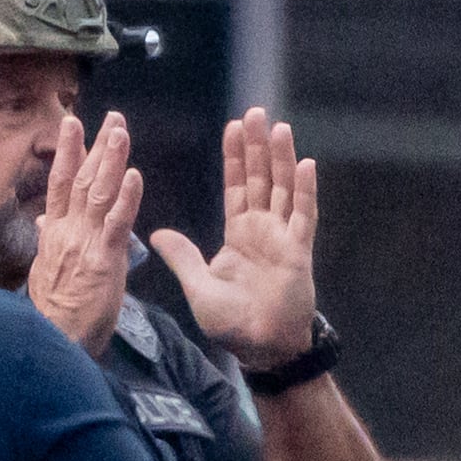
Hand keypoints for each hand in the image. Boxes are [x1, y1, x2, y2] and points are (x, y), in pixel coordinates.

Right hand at [26, 110, 139, 352]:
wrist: (54, 341)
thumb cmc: (54, 312)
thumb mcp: (45, 270)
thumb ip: (49, 239)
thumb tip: (44, 218)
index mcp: (54, 233)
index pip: (60, 184)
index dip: (67, 152)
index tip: (74, 125)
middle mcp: (67, 231)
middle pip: (80, 179)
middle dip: (96, 145)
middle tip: (112, 117)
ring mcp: (85, 243)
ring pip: (98, 193)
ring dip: (110, 160)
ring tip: (120, 131)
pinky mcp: (104, 260)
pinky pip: (116, 223)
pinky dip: (126, 197)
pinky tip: (133, 175)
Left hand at [148, 108, 320, 370]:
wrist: (261, 347)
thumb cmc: (232, 323)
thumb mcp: (198, 286)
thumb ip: (182, 257)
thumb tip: (155, 234)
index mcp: (239, 235)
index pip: (237, 187)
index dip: (235, 158)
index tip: (233, 128)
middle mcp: (263, 230)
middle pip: (261, 179)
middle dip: (258, 147)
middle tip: (256, 113)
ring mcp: (283, 238)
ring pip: (283, 189)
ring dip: (281, 158)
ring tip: (278, 127)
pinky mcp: (298, 251)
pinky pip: (303, 214)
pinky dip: (305, 190)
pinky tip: (304, 163)